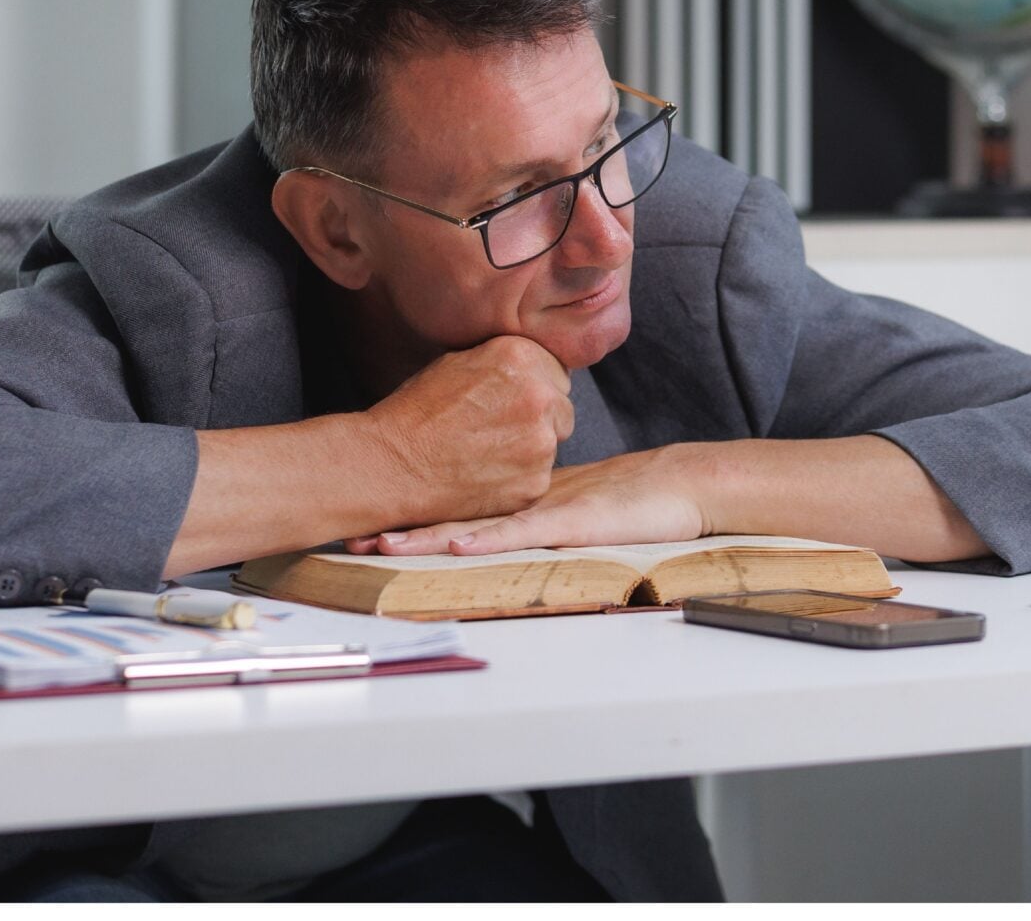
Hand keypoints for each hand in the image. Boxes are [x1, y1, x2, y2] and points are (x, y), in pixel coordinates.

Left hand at [351, 443, 712, 556]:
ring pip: (476, 523)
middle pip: (453, 511)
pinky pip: (522, 532)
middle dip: (402, 524)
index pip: (457, 498)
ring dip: (428, 536)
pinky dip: (489, 540)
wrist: (677, 484)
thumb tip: (489, 523)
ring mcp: (545, 509)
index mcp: (518, 493)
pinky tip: (457, 545)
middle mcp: (522, 498)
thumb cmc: (628, 498)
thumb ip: (532, 506)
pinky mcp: (571, 523)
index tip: (367, 516)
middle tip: (353, 534)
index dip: (412, 505)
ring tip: (382, 544)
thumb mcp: (569, 502)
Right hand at [357, 335, 572, 529]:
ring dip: (530, 449)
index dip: (535, 386)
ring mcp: (541, 443)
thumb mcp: (457, 362)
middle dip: (540, 418)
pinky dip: (518, 479)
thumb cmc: (416, 413)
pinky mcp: (534, 484)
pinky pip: (539, 477)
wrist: (390, 465)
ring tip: (485, 453)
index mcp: (520, 357)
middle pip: (561, 407)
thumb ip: (504, 361)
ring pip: (553, 444)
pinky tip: (484, 475)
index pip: (556, 370)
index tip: (511, 401)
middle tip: (498, 431)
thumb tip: (532, 364)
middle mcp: (539, 396)